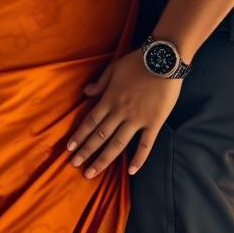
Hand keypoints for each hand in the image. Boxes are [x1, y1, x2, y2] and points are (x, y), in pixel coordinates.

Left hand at [65, 50, 181, 178]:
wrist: (164, 60)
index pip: (90, 122)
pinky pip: (145, 144)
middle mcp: (120, 112)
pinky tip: (131, 171)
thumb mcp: (114, 69)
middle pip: (99, 136)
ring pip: (117, 144)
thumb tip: (85, 93)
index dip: (79, 136)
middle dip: (86, 152)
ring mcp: (137, 119)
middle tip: (75, 165)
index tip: (70, 148)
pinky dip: (138, 158)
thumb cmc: (138, 62)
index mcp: (109, 99)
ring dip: (103, 159)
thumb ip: (100, 83)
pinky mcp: (154, 123)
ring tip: (92, 173)